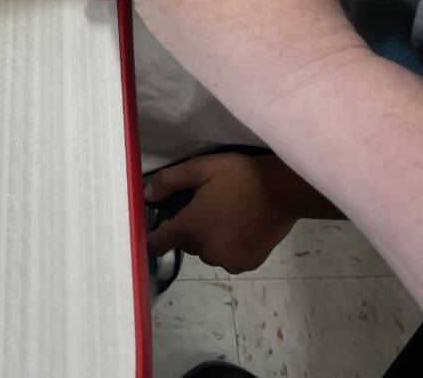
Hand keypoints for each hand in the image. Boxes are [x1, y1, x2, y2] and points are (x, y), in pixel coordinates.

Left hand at [145, 153, 299, 272]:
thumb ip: (170, 182)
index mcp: (192, 228)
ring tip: (225, 214)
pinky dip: (228, 246)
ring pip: (207, 251)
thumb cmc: (240, 175)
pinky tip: (239, 226)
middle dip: (190, 228)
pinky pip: (227, 258)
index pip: (157, 243)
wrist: (283, 190)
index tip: (155, 226)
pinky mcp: (247, 264)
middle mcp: (207, 251)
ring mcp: (228, 260)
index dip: (152, 235)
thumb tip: (147, 196)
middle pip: (186, 243)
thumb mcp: (201, 168)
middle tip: (204, 204)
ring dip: (209, 238)